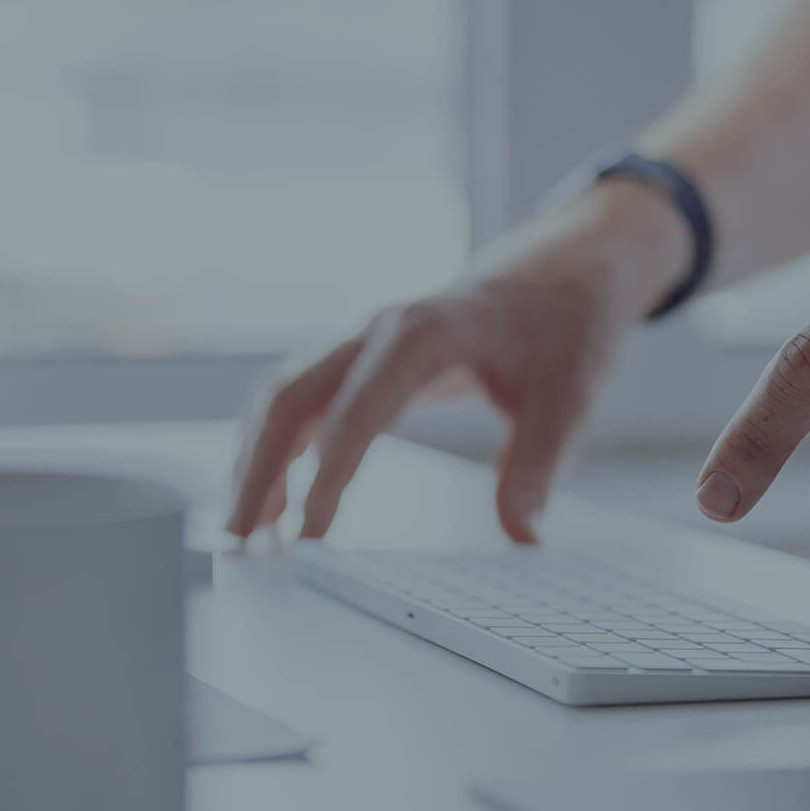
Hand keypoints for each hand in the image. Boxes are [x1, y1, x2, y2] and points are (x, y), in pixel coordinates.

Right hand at [227, 181, 688, 542]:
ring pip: (284, 395)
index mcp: (428, 331)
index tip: (313, 534)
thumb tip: (522, 539)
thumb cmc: (564, 324)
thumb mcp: (568, 398)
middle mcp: (381, 329)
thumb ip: (538, 467)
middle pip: (293, 395)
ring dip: (257, 460)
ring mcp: (364, 340)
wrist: (565, 268)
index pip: (360, 407)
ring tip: (247, 534)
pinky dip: (277, 446)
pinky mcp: (364, 357)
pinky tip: (274, 499)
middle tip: (241, 542)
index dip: (330, 473)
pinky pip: (300, 398)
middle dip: (259, 468)